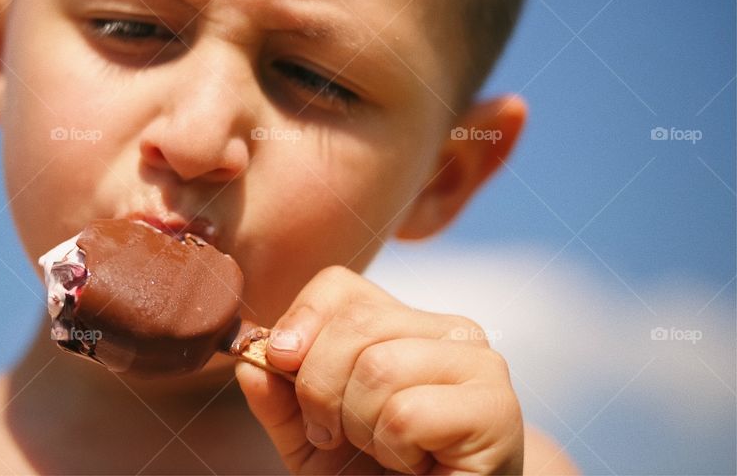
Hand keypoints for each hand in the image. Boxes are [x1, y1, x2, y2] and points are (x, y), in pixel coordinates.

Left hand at [236, 266, 523, 473]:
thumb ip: (278, 397)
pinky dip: (393, 450)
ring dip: (361, 426)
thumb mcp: (309, 437)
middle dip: (321, 390)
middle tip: (335, 435)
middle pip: (354, 323)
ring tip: (385, 452)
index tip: (284, 370)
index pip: (338, 285)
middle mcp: (448, 329)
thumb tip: (248, 358)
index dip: (299, 324)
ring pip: (379, 366)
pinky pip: (407, 412)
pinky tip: (415, 464)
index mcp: (403, 322)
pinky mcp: (495, 407)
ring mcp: (478, 362)